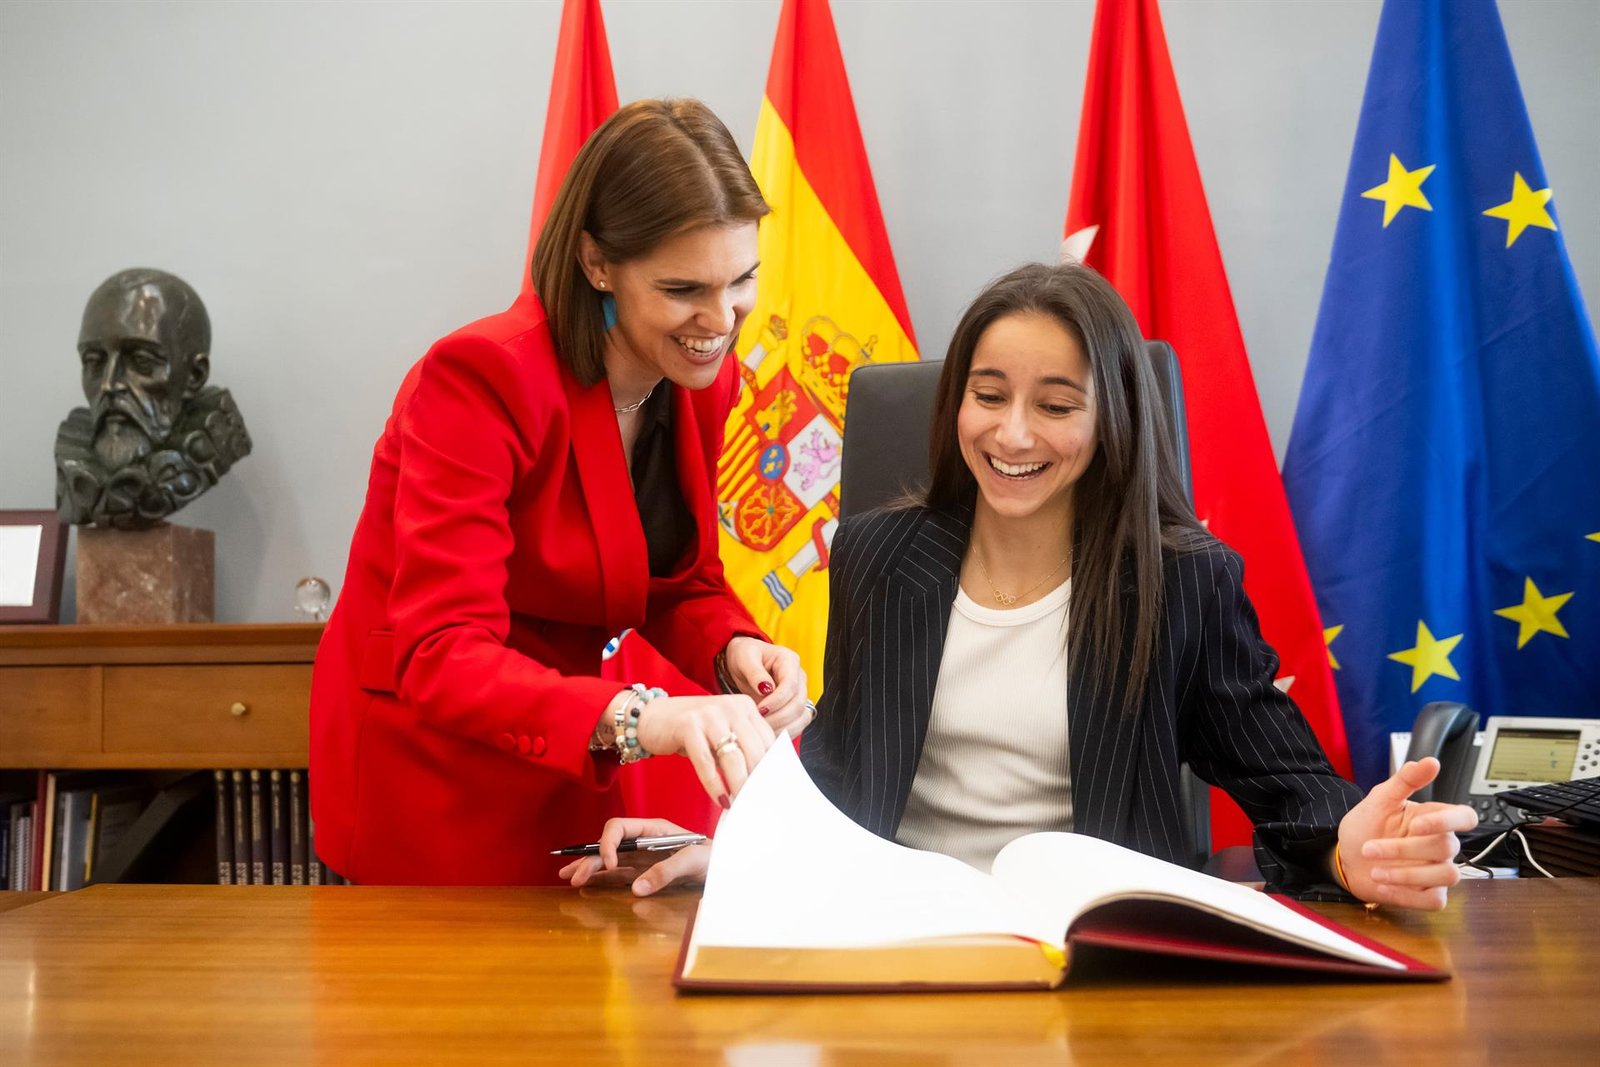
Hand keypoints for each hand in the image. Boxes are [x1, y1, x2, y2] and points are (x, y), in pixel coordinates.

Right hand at [559, 818, 711, 896]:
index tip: (612, 865)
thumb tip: (636, 888)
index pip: (619, 828)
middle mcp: (643, 841)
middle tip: (575, 877)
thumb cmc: (715, 858)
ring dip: (589, 867)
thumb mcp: (693, 861)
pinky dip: (599, 877)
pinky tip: (584, 882)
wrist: (727, 871)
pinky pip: (616, 874)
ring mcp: (641, 858)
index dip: (609, 844)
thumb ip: (666, 871)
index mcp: (653, 829)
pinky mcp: (643, 873)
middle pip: (608, 845)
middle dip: (590, 858)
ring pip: (608, 859)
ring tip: (569, 878)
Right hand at [634, 692, 775, 804]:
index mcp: (744, 706)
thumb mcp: (723, 731)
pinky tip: (720, 799)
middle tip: (759, 802)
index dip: (772, 768)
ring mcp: (709, 714)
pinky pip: (706, 762)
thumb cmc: (691, 729)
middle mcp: (730, 706)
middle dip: (758, 780)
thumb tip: (765, 779)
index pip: (768, 740)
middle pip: (754, 750)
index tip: (774, 790)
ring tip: (741, 803)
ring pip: (733, 757)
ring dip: (739, 785)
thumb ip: (742, 746)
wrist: (651, 716)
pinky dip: (714, 785)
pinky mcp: (688, 726)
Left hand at [723, 635, 811, 735]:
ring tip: (762, 730)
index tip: (759, 710)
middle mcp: (799, 677)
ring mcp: (800, 692)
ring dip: (783, 727)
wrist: (745, 662)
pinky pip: (799, 724)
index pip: (790, 685)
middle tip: (758, 724)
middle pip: (798, 703)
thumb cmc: (745, 656)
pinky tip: (769, 733)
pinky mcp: (796, 706)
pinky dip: (786, 732)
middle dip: (778, 718)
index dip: (776, 701)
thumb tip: (766, 688)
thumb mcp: (744, 658)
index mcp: (789, 660)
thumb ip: (755, 672)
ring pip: (802, 716)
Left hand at [1336, 757, 1478, 910]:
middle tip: (1369, 848)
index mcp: (1434, 819)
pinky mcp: (1429, 895)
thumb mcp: (1379, 799)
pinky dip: (1407, 895)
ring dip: (1407, 875)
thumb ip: (1404, 780)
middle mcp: (1441, 846)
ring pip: (1448, 876)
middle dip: (1404, 849)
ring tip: (1375, 871)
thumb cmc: (1366, 827)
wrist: (1345, 858)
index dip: (1449, 821)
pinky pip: (1435, 901)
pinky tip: (1382, 887)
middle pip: (1447, 848)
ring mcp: (1437, 872)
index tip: (1416, 825)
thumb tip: (1430, 762)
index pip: (1465, 817)